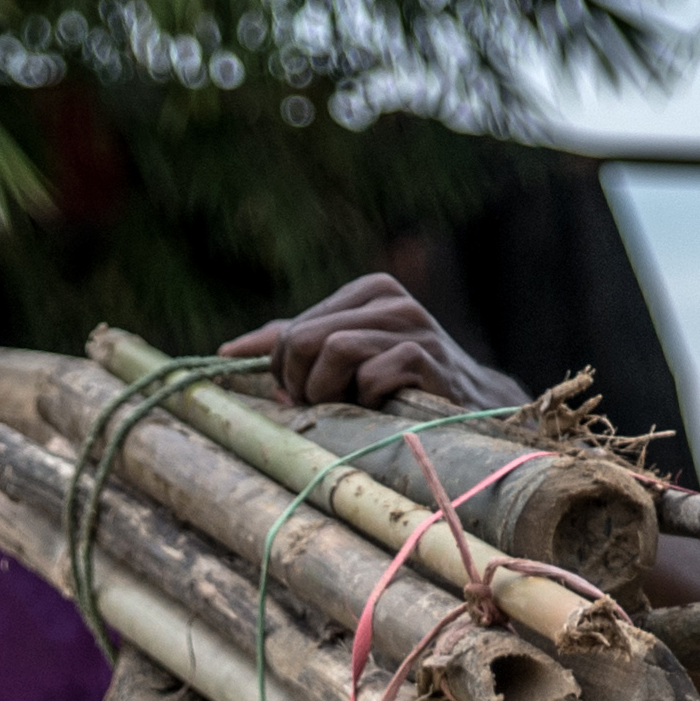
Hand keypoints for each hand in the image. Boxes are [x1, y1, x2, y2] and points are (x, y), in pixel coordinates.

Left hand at [222, 273, 523, 412]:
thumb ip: (295, 348)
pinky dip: (367, 401)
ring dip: (329, 393)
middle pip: (303, 338)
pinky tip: (384, 407)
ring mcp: (411, 325)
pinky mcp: (426, 356)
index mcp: (368, 292)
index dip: (283, 372)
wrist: (473, 408)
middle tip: (319, 406)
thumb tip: (226, 352)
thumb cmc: (401, 387)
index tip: (299, 396)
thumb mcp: (347, 360)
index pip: (292, 330)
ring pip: (331, 351)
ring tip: (350, 406)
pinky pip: (370, 376)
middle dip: (298, 383)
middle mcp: (390, 300)